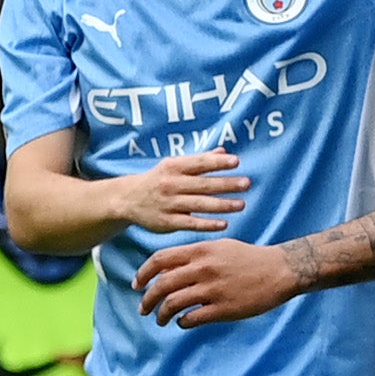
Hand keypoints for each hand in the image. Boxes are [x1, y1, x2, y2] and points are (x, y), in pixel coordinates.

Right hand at [111, 150, 247, 232]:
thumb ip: (200, 160)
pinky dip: (207, 224)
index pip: (199, 163)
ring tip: (242, 204)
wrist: (128, 199)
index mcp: (174, 167)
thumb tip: (225, 152)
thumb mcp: (174, 165)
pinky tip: (224, 223)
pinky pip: (190, 223)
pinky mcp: (167, 222)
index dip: (217, 163)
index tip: (236, 162)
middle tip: (246, 183)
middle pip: (203, 184)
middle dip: (226, 184)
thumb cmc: (158, 180)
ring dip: (222, 205)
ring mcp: (169, 204)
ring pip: (199, 204)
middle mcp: (171, 184)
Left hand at [134, 237, 301, 327]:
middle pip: (162, 285)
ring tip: (161, 319)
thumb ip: (193, 256)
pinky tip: (183, 322)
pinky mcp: (224, 309)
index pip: (159, 260)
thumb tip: (168, 269)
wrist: (280, 270)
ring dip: (161, 314)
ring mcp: (212, 289)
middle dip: (147, 300)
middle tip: (143, 309)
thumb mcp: (219, 247)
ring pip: (173, 304)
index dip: (143, 274)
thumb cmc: (248, 258)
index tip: (137, 285)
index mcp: (200, 251)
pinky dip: (182, 322)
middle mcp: (202, 269)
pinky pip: (192, 319)